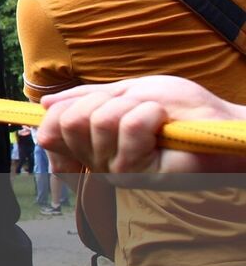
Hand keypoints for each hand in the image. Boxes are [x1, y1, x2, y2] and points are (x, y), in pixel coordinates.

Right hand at [40, 76, 245, 174]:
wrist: (221, 124)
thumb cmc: (182, 109)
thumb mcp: (127, 91)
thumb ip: (87, 97)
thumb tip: (44, 105)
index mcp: (94, 143)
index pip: (51, 132)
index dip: (56, 116)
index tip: (74, 110)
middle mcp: (100, 161)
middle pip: (70, 121)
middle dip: (105, 101)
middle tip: (134, 107)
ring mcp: (118, 171)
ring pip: (97, 122)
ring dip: (132, 106)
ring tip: (155, 116)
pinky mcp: (141, 174)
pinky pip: (128, 129)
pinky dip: (148, 114)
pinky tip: (162, 123)